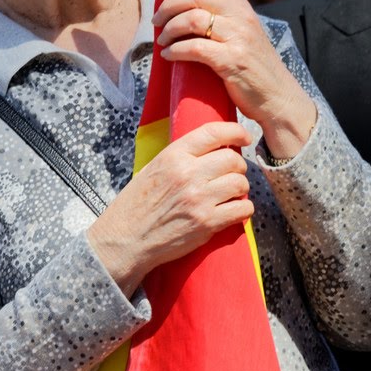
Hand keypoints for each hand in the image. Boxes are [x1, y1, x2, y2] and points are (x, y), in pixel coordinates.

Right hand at [86, 122, 254, 295]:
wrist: (126, 239)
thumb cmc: (137, 204)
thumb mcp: (153, 168)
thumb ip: (181, 157)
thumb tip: (212, 149)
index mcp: (173, 155)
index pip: (213, 132)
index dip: (235, 131)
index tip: (244, 137)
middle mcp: (188, 173)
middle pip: (233, 159)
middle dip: (238, 166)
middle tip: (233, 174)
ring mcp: (199, 198)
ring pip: (240, 183)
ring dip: (241, 188)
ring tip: (232, 193)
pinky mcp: (207, 222)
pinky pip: (242, 209)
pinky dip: (243, 209)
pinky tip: (234, 210)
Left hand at [152, 0, 317, 158]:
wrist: (279, 99)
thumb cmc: (253, 67)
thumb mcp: (242, 33)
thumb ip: (221, 17)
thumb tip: (184, 7)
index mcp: (242, 6)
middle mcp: (241, 16)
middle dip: (168, 5)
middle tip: (156, 20)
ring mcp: (238, 38)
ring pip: (191, 19)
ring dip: (169, 30)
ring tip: (162, 41)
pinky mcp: (232, 61)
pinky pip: (194, 48)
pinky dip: (176, 50)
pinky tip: (169, 56)